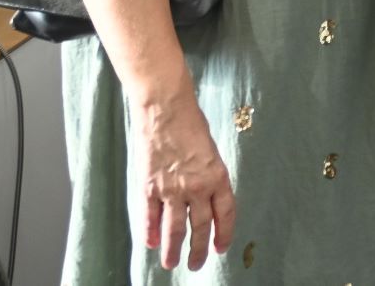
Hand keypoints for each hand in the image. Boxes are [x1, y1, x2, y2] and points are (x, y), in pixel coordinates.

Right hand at [134, 91, 235, 270]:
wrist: (166, 110)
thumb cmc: (191, 125)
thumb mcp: (211, 151)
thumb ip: (210, 177)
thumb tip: (206, 200)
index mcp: (218, 177)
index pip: (225, 214)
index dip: (223, 234)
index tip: (220, 248)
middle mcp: (196, 187)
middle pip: (199, 227)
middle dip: (198, 249)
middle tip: (195, 265)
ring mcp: (171, 189)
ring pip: (174, 229)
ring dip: (173, 250)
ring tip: (172, 264)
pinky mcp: (149, 187)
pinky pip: (150, 217)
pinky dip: (150, 233)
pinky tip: (152, 244)